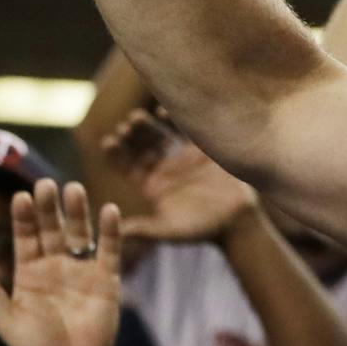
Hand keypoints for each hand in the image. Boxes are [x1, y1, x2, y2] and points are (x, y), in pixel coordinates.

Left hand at [0, 179, 119, 345]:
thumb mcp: (7, 323)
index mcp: (29, 272)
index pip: (25, 237)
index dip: (23, 218)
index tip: (20, 197)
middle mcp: (55, 265)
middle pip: (51, 229)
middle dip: (48, 208)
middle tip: (46, 184)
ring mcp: (81, 271)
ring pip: (78, 234)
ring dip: (77, 212)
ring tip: (73, 189)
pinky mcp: (106, 281)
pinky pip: (108, 252)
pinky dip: (111, 232)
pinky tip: (110, 211)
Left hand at [102, 109, 257, 242]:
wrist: (237, 221)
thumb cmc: (202, 229)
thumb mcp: (171, 230)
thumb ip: (146, 229)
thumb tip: (120, 233)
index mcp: (150, 184)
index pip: (126, 165)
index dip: (117, 153)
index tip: (109, 142)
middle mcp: (162, 168)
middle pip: (140, 146)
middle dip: (131, 135)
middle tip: (125, 126)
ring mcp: (179, 157)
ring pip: (159, 135)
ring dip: (147, 125)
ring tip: (137, 117)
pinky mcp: (200, 149)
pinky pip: (184, 130)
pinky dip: (173, 120)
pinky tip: (163, 112)